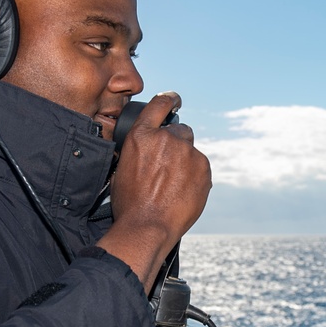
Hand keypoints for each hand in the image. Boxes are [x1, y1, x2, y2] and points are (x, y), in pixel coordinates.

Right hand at [97, 92, 211, 291]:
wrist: (148, 226)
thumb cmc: (130, 203)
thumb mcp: (121, 169)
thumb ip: (136, 150)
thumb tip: (143, 147)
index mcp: (142, 135)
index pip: (159, 105)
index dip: (169, 100)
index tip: (174, 99)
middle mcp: (167, 139)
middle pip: (180, 131)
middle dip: (176, 144)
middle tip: (168, 166)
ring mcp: (188, 153)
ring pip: (191, 150)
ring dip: (185, 161)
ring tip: (174, 185)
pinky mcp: (204, 169)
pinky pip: (201, 167)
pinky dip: (195, 175)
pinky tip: (183, 191)